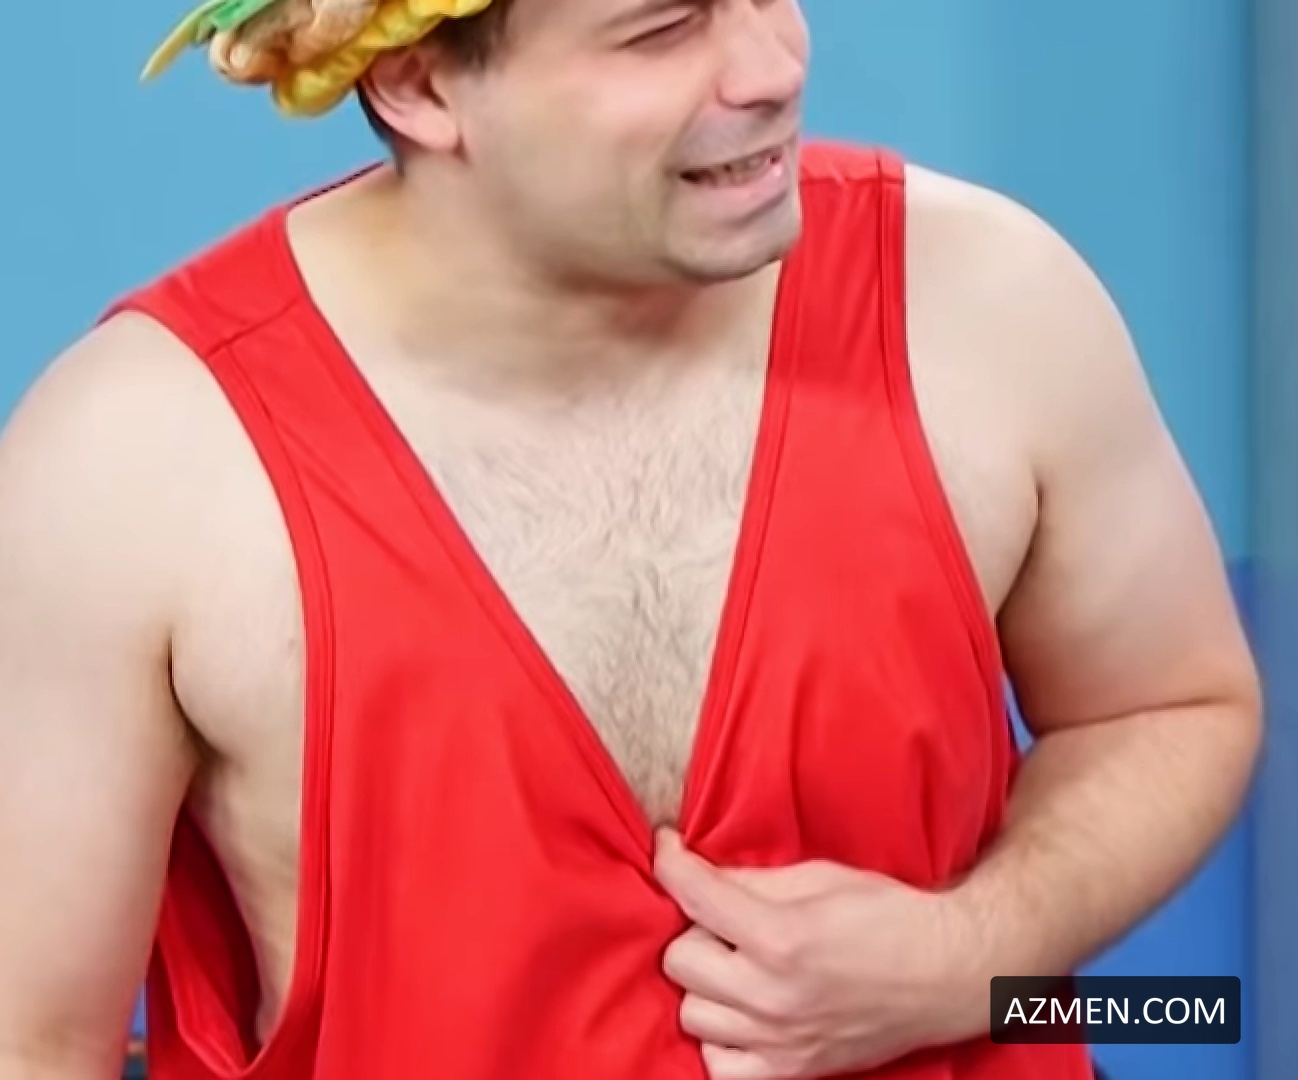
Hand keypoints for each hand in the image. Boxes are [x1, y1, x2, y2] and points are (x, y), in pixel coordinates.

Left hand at [653, 830, 985, 1078]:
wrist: (946, 971)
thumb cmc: (888, 914)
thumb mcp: (818, 877)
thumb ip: (751, 880)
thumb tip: (697, 874)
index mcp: (781, 936)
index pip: (693, 895)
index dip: (669, 860)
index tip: (666, 846)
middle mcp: (772, 996)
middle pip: (679, 960)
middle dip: (696, 930)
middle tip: (725, 919)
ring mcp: (780, 1041)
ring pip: (692, 1014)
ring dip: (706, 983)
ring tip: (738, 965)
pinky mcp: (792, 1072)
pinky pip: (719, 1065)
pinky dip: (721, 1038)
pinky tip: (743, 1010)